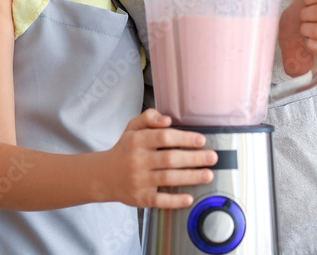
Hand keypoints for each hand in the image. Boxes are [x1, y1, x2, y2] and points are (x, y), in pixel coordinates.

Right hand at [100, 109, 216, 208]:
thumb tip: (167, 119)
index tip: (201, 140)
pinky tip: (188, 197)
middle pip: (169, 158)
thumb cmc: (124, 150)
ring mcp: (139, 180)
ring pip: (168, 178)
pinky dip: (175, 200)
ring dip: (190, 177)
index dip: (184, 138)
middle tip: (212, 157)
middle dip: (194, 158)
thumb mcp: (131, 128)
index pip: (164, 137)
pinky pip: (159, 200)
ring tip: (208, 175)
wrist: (104, 176)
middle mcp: (137, 160)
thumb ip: (148, 117)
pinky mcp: (140, 198)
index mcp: (137, 140)